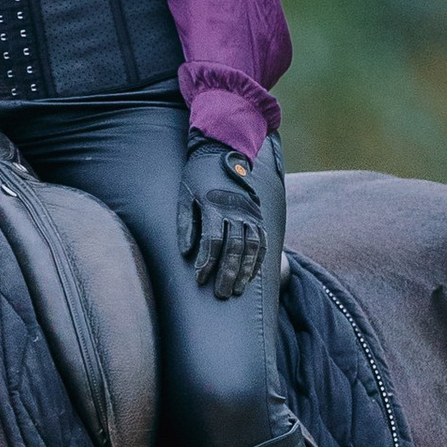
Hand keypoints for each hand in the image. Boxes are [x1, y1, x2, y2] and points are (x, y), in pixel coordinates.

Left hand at [177, 137, 265, 298]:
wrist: (221, 152)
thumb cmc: (196, 177)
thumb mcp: (184, 196)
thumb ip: (185, 224)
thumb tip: (187, 253)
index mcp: (213, 205)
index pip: (212, 241)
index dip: (206, 263)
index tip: (199, 280)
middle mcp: (235, 210)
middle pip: (233, 248)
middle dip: (227, 274)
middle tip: (221, 294)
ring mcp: (249, 212)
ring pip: (251, 246)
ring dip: (245, 270)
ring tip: (238, 289)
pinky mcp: (258, 214)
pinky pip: (262, 240)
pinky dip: (259, 259)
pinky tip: (253, 274)